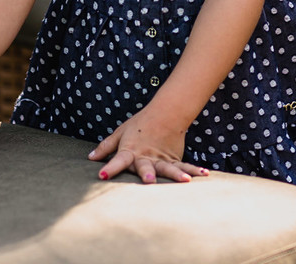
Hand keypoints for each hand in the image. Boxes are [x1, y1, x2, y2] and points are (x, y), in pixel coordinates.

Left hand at [87, 109, 208, 183]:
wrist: (164, 113)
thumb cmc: (139, 125)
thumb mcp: (119, 133)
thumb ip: (106, 147)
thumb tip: (90, 158)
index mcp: (130, 150)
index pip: (118, 159)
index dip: (110, 167)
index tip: (102, 175)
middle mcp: (145, 156)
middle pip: (145, 165)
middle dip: (146, 173)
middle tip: (149, 180)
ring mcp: (161, 158)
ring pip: (168, 167)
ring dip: (175, 174)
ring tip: (184, 181)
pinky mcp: (173, 158)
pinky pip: (184, 165)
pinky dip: (194, 170)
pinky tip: (204, 175)